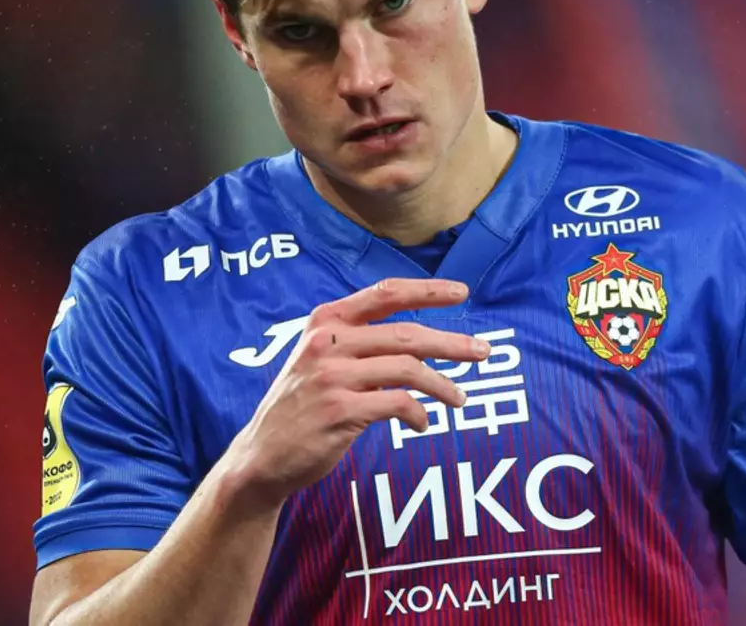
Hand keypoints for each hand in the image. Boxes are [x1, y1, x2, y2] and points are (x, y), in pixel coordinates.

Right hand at [221, 278, 487, 510]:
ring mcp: (332, 376)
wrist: (261, 454)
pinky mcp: (340, 410)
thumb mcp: (319, 361)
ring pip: (408, 369)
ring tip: (460, 399)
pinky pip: (398, 404)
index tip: (462, 292)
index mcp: (325, 321)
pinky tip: (423, 423)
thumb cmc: (301, 406)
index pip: (384, 293)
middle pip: (406, 334)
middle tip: (484, 352)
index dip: (427, 291)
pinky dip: (419, 414)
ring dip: (442, 385)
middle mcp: (327, 342)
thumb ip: (360, 345)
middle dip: (452, 343)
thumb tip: (422, 346)